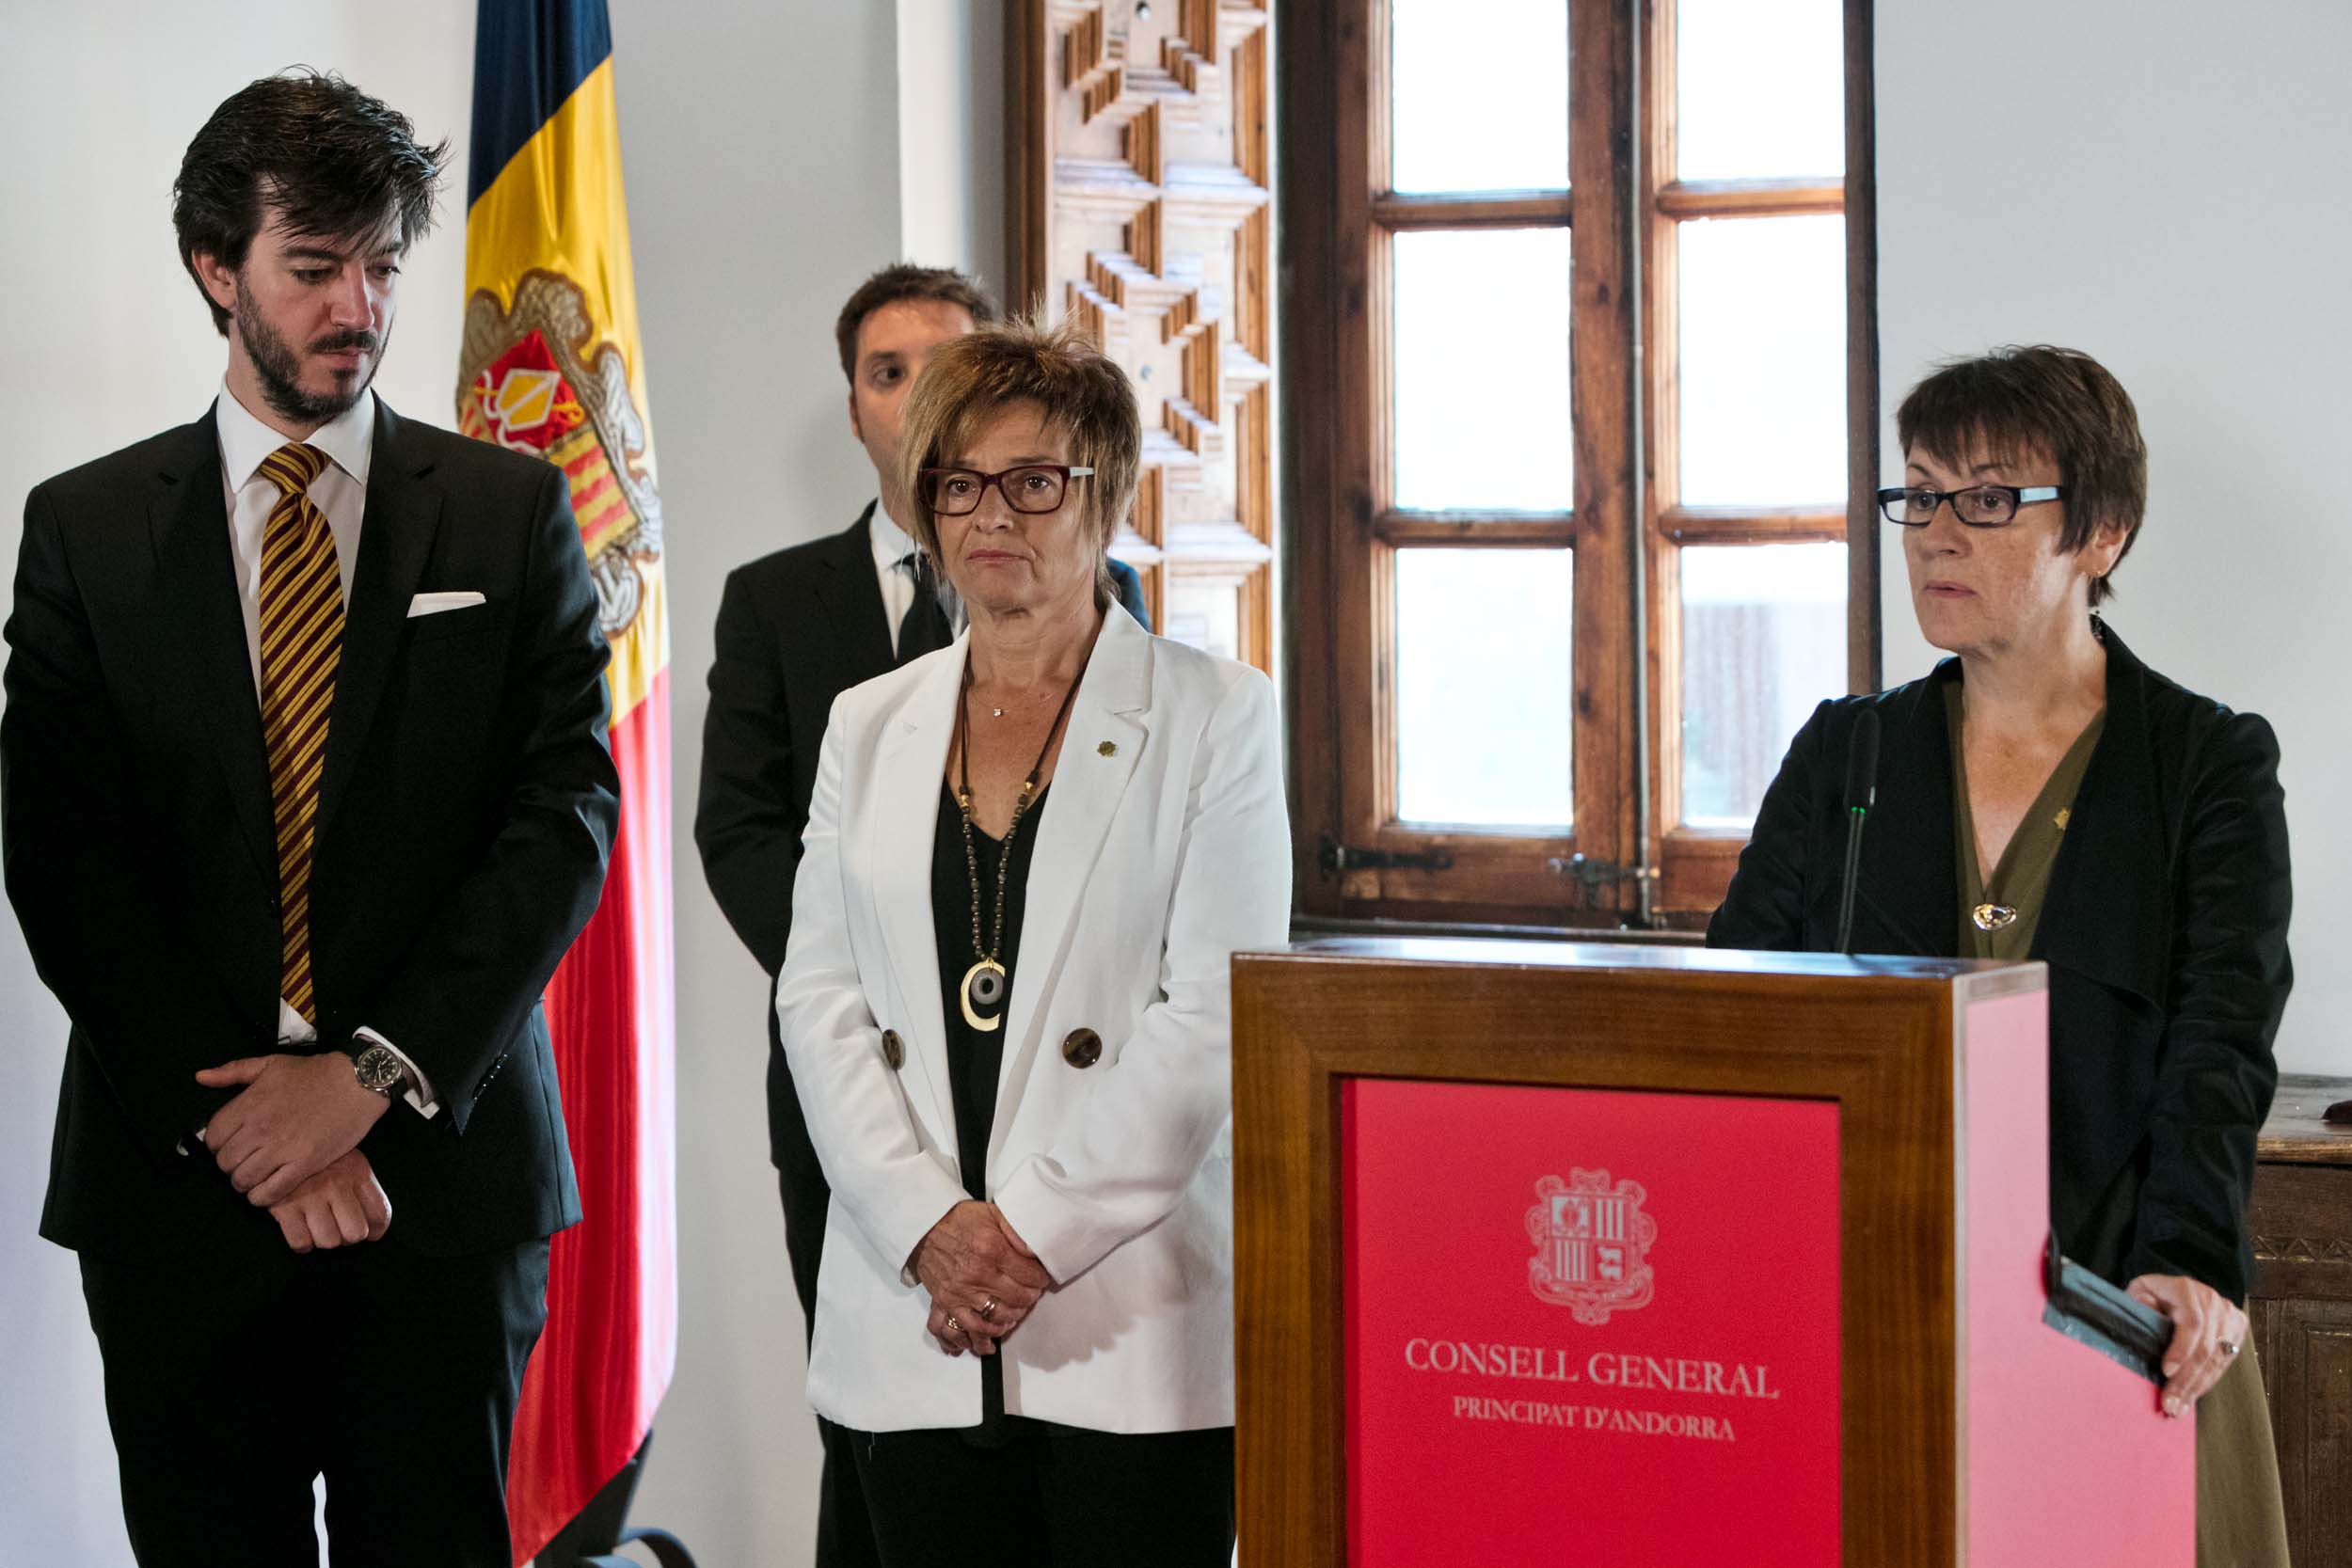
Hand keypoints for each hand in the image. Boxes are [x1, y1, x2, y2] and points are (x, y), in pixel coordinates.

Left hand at [198, 1052, 389, 1207]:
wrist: (356, 1082)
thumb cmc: (314, 1073)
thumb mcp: (270, 1063)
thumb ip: (232, 1071)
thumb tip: (201, 1077)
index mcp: (248, 1105)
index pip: (213, 1139)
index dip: (219, 1145)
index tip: (232, 1144)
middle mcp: (260, 1129)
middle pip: (225, 1163)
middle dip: (232, 1165)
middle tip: (246, 1161)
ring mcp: (282, 1149)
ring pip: (243, 1180)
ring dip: (245, 1183)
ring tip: (257, 1177)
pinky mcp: (304, 1164)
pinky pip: (271, 1192)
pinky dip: (263, 1197)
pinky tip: (267, 1191)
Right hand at [267, 1150, 391, 1252]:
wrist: (278, 1141)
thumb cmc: (319, 1158)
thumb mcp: (349, 1160)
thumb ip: (363, 1188)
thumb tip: (374, 1231)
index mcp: (357, 1172)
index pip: (380, 1214)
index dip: (376, 1230)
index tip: (370, 1233)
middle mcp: (337, 1185)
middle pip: (355, 1233)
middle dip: (348, 1237)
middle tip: (339, 1228)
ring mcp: (310, 1196)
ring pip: (329, 1241)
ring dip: (324, 1240)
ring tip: (318, 1227)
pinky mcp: (283, 1207)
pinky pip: (301, 1242)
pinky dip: (302, 1244)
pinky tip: (301, 1231)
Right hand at [910, 1201, 1052, 1356]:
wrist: (924, 1227)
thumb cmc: (960, 1220)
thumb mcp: (993, 1214)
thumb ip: (1017, 1230)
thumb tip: (1036, 1250)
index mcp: (991, 1250)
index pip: (1029, 1275)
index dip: (1041, 1279)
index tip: (1042, 1278)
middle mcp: (976, 1275)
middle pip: (1016, 1300)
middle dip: (1030, 1299)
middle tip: (1031, 1294)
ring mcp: (959, 1292)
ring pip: (993, 1321)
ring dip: (1009, 1321)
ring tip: (1015, 1314)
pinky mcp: (944, 1303)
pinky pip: (959, 1330)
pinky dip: (975, 1340)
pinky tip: (987, 1340)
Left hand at [2127, 1272, 2249, 1416]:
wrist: (2177, 1290)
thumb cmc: (2151, 1296)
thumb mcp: (2139, 1294)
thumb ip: (2139, 1307)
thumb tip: (2144, 1326)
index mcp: (2185, 1288)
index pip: (2191, 1322)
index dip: (2181, 1349)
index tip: (2166, 1372)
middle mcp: (2212, 1300)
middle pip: (2205, 1346)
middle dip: (2186, 1380)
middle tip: (2171, 1405)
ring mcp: (2228, 1313)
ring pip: (2217, 1358)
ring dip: (2197, 1387)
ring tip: (2179, 1408)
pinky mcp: (2238, 1327)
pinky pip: (2225, 1361)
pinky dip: (2208, 1381)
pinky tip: (2192, 1396)